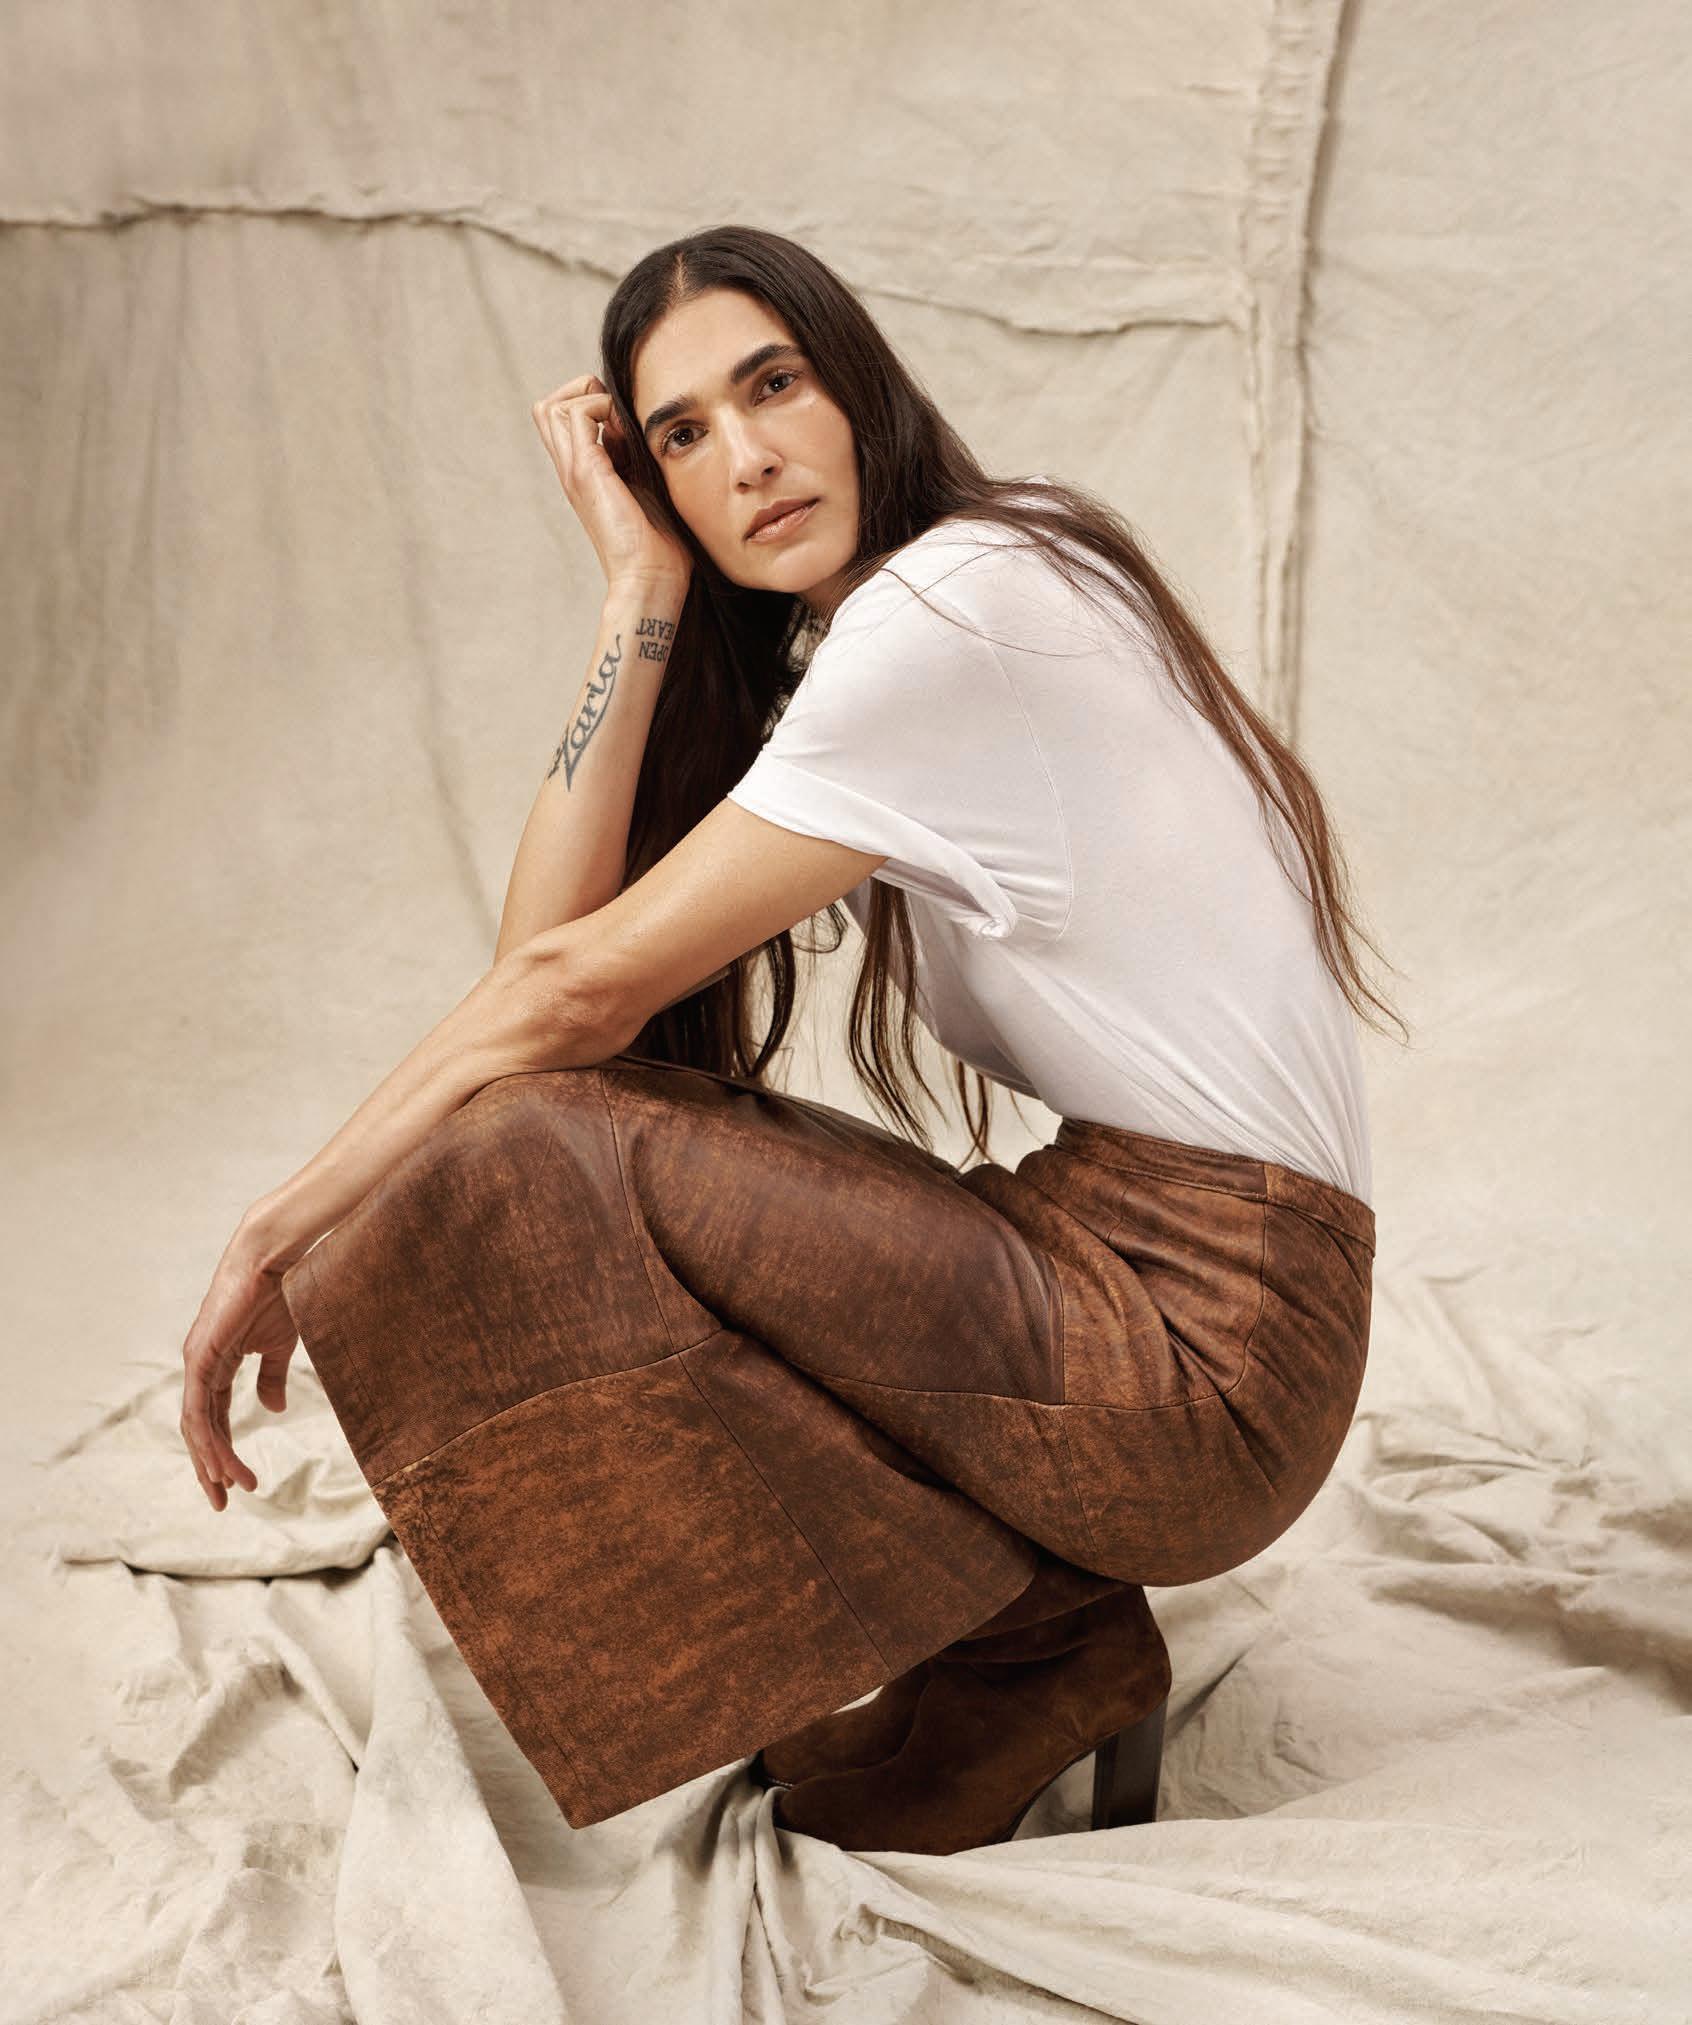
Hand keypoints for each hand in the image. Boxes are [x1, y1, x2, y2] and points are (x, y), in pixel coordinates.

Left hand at [179, 1220, 299, 1510]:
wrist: (273, 1261)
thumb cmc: (278, 1295)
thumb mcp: (278, 1347)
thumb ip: (271, 1378)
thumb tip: (273, 1411)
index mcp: (215, 1365)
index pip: (214, 1419)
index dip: (224, 1451)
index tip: (239, 1483)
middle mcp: (199, 1368)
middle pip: (198, 1429)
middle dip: (209, 1467)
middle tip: (222, 1500)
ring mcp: (196, 1363)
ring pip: (196, 1426)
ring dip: (213, 1460)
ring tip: (230, 1488)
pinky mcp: (200, 1358)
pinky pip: (200, 1410)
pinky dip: (211, 1439)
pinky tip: (223, 1462)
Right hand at [531, 373, 693, 594]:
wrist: (651, 579)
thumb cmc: (658, 546)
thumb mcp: (645, 489)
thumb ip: (633, 458)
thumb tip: (631, 427)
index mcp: (582, 475)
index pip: (563, 419)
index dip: (593, 406)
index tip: (626, 430)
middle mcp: (570, 470)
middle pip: (548, 408)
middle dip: (584, 395)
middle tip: (619, 422)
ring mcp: (573, 470)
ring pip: (552, 406)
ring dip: (591, 400)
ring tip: (622, 430)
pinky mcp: (586, 472)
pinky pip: (578, 413)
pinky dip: (604, 408)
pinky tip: (628, 438)